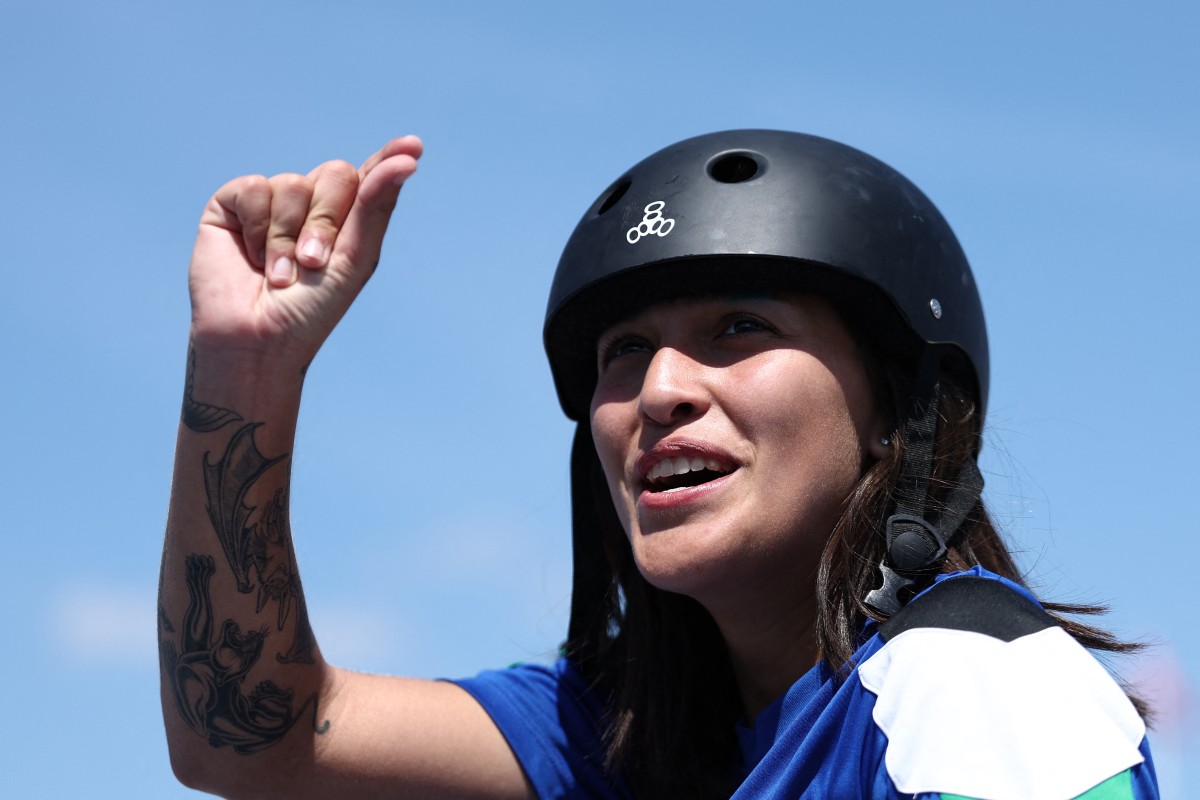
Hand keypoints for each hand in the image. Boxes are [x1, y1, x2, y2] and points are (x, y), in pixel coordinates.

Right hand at [188, 136, 422, 365]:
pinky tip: (252, 258)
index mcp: (347, 218)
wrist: (257, 338)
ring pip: (293, 183)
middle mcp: (311, 203)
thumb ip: (376, 205)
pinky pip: (254, 188)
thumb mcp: (355, 257)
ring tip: (280, 274)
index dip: (390, 157)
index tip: (413, 146)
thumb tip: (408, 157)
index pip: (371, 176)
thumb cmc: (311, 309)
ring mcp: (272, 201)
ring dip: (289, 236)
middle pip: (336, 173)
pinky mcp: (232, 203)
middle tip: (314, 263)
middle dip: (327, 221)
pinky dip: (259, 229)